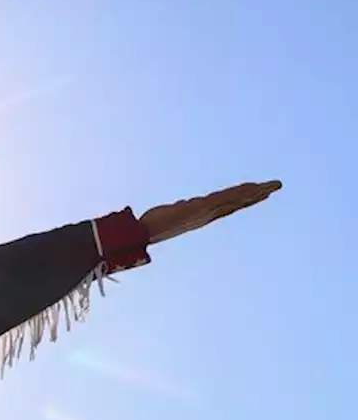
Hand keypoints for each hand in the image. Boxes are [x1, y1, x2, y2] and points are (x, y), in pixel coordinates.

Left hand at [140, 180, 281, 244]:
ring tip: (270, 186)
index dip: (245, 199)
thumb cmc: (152, 225)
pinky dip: (238, 194)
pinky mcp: (200, 208)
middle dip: (257, 194)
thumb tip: (185, 205)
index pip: (229, 205)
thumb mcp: (172, 213)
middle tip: (276, 186)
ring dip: (253, 192)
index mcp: (203, 215)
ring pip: (235, 199)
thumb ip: (182, 209)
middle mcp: (207, 214)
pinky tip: (250, 188)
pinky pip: (224, 199)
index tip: (261, 192)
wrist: (143, 233)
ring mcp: (205, 212)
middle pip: (237, 202)